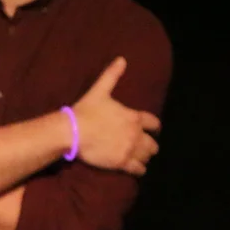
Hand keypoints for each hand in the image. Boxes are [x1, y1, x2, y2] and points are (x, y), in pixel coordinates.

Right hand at [72, 57, 160, 175]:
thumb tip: (121, 59)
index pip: (154, 123)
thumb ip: (112, 75)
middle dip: (150, 145)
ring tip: (140, 158)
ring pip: (146, 156)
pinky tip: (138, 170)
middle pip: (152, 144)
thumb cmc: (87, 110)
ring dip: (144, 157)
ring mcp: (130, 150)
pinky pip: (138, 169)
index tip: (154, 129)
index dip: (155, 127)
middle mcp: (136, 135)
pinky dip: (139, 169)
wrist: (74, 131)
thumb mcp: (100, 90)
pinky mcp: (121, 163)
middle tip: (145, 146)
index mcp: (134, 117)